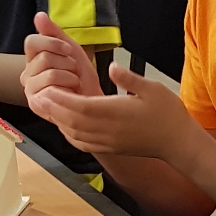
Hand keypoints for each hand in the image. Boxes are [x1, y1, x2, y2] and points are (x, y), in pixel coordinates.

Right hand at [22, 14, 103, 104]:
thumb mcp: (71, 50)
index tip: (68, 50)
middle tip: (73, 72)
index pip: (31, 41)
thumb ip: (54, 33)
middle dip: (67, 63)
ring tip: (73, 83)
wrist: (92, 102)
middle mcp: (27, 74)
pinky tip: (70, 93)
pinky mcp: (36, 104)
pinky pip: (52, 87)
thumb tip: (39, 15)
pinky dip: (68, 87)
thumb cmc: (82, 79)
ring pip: (50, 72)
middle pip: (44, 57)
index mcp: (33, 59)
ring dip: (70, 76)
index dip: (52, 43)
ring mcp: (30, 89)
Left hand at [30, 59, 200, 158]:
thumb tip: (112, 66)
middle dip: (53, 109)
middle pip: (72, 121)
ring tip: (46, 108)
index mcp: (117, 113)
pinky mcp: (109, 149)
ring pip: (75, 134)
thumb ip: (129, 78)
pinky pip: (83, 144)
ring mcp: (108, 142)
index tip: (48, 88)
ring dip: (58, 121)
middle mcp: (108, 130)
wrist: (177, 143)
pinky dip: (69, 134)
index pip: (81, 107)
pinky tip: (64, 125)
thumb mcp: (153, 88)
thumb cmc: (168, 113)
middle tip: (38, 97)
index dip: (62, 99)